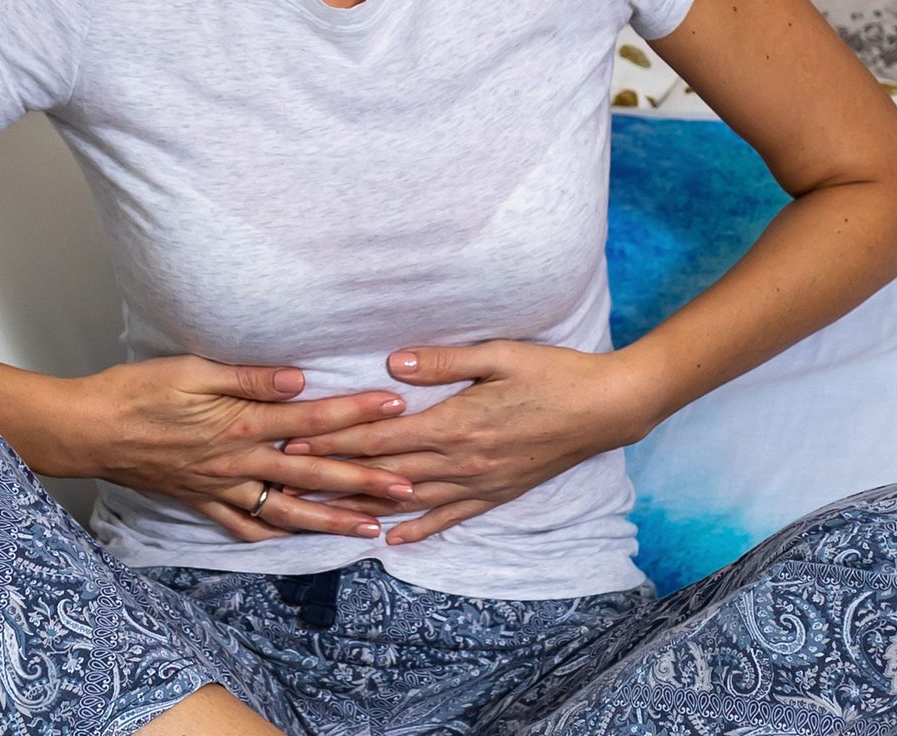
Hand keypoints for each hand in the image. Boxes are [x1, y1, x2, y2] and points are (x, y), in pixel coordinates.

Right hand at [29, 354, 414, 541]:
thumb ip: (250, 377)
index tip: (396, 410)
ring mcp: (222, 487)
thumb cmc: (138, 391)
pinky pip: (245, 526)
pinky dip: (276, 535)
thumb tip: (300, 380)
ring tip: (372, 527)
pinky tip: (300, 540)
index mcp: (241, 424)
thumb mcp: (192, 369)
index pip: (313, 419)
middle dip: (364, 480)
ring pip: (287, 510)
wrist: (90, 429)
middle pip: (313, 474)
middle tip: (408, 486)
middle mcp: (239, 462)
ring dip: (332, 519)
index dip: (357, 414)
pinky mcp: (203, 500)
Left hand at [279, 340, 661, 543]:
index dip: (335, 440)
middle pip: (385, 472)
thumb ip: (441, 362)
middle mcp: (461, 461)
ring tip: (322, 515)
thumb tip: (390, 366)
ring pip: (409, 501)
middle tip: (289, 482)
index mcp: (455, 423)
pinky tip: (391, 540)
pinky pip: (449, 516)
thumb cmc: (552, 373)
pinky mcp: (496, 494)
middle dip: (333, 476)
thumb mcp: (498, 355)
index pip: (380, 436)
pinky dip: (418, 529)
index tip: (296, 442)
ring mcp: (479, 483)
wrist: (606, 408)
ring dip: (363, 507)